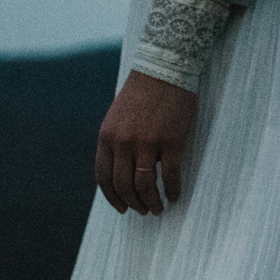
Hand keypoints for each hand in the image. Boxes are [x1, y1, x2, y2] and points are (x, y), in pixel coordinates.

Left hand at [95, 70, 196, 215]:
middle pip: (124, 186)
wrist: (163, 68)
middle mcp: (123, 142)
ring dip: (152, 202)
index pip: (104, 178)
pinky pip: (171, 176)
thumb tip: (120, 174)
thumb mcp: (116, 118)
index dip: (113, 198)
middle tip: (144, 211)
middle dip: (134, 204)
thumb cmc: (142, 93)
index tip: (122, 209)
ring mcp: (147, 143)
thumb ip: (115, 144)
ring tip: (159, 208)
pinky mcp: (171, 142)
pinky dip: (173, 191)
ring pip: (146, 186)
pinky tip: (174, 196)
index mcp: (107, 137)